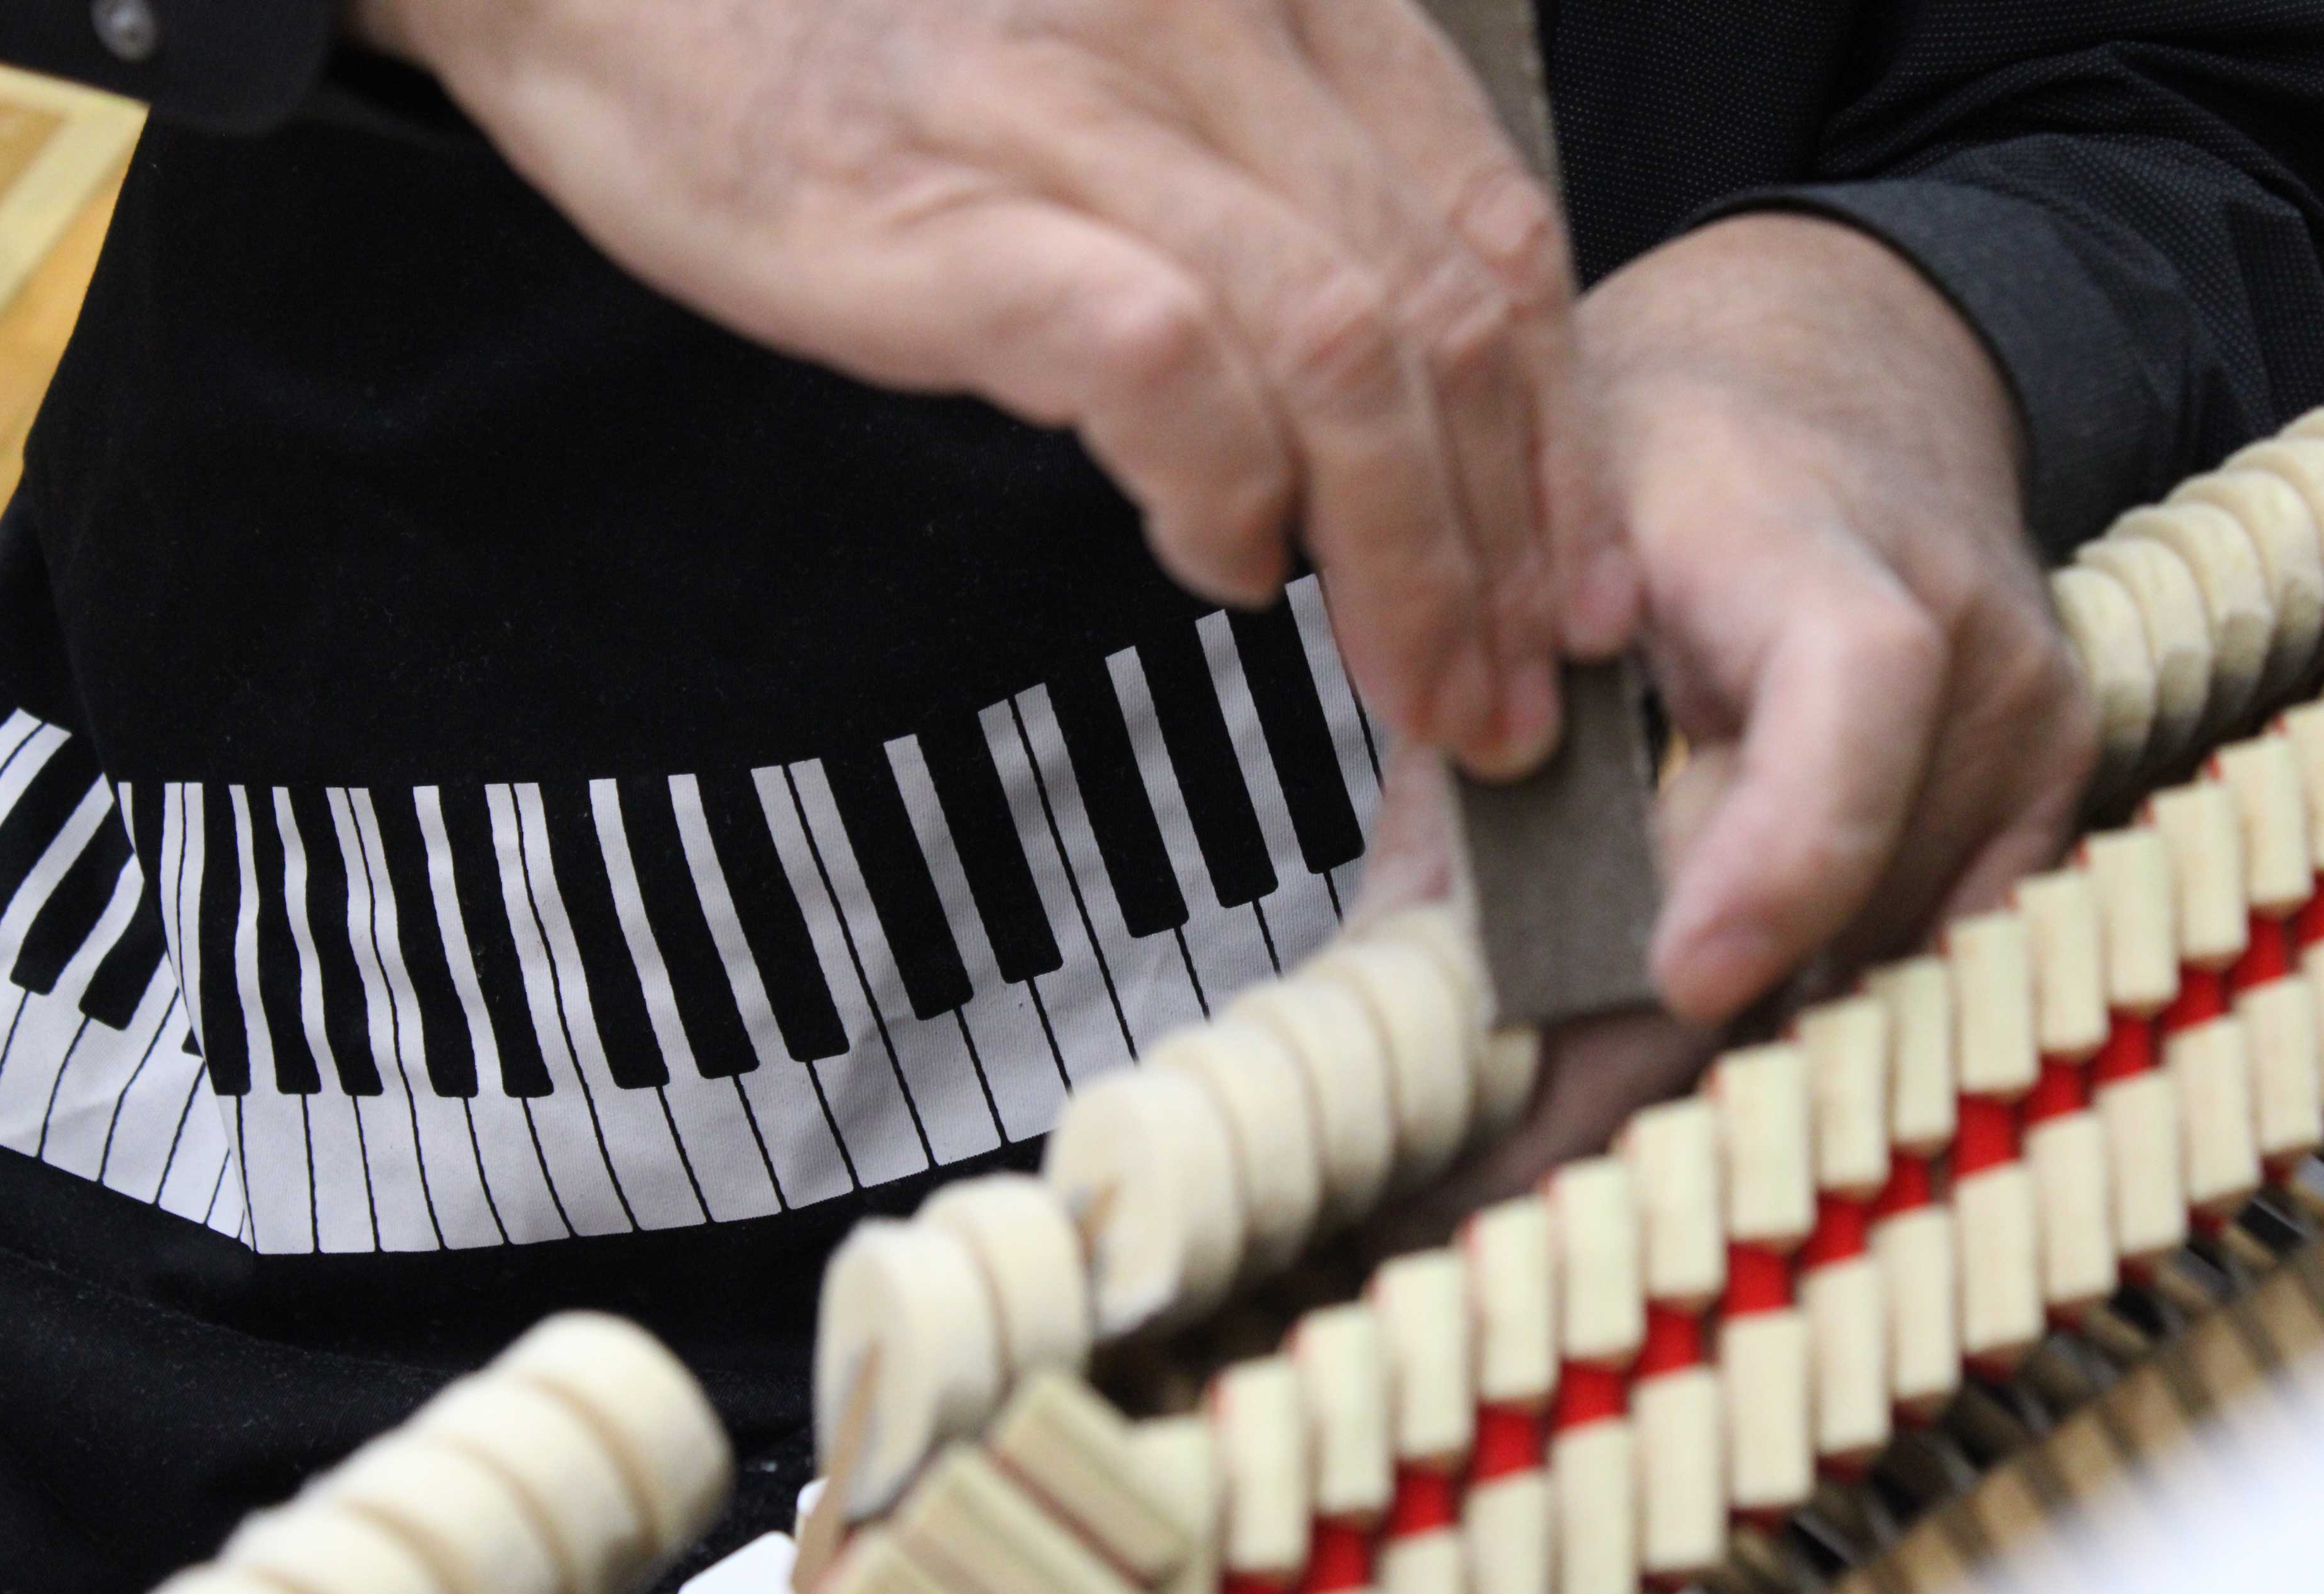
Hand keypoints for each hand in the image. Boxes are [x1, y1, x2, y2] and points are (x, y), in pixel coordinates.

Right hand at [347, 0, 1634, 774]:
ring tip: (1408, 685)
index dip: (1559, 436)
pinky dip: (1224, 490)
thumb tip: (1367, 416)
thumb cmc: (856, 36)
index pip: (1493, 230)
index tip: (1568, 585)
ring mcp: (1084, 106)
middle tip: (1509, 695)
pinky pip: (1164, 362)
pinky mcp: (956, 205)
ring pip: (1341, 353)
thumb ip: (1261, 191)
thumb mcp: (1115, 70)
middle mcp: (1213, 26)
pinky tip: (1222, 569)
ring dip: (1404, 558)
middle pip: (1445, 313)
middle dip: (1507, 540)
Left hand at [1356, 212, 2096, 1227]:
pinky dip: (1788, 1020)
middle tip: (1486, 1184)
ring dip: (1707, 1064)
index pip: (1849, 697)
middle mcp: (1967, 645)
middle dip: (1658, 1050)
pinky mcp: (2041, 800)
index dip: (1775, 849)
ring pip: (1866, 960)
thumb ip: (1469, 776)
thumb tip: (1382, 1004)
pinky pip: (1917, 959)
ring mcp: (2025, 731)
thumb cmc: (1654, 474)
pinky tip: (1660, 1088)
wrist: (1826, 393)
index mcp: (1818, 548)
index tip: (1679, 975)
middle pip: (1841, 895)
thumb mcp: (1523, 578)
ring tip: (1527, 1155)